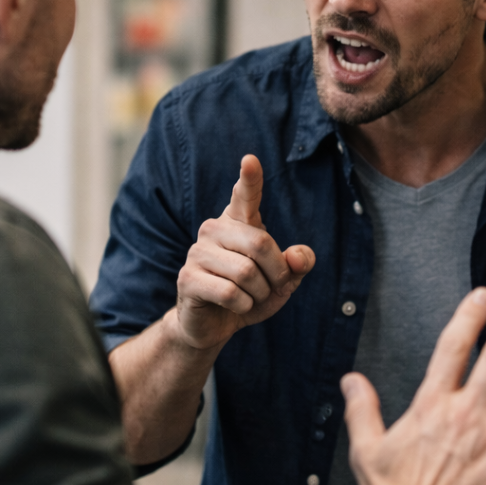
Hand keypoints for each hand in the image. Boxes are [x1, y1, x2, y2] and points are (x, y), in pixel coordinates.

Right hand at [173, 154, 314, 349]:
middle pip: (261, 244)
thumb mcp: (283, 281)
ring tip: (250, 297)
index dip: (250, 179)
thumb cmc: (250, 294)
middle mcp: (214, 229)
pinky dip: (243, 306)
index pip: (245, 195)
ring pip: (246, 273)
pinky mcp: (187, 278)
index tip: (250, 160)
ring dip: (259, 293)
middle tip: (273, 287)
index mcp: (238, 222)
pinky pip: (230, 293)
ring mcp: (197, 252)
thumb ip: (297, 265)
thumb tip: (298, 258)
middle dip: (277, 273)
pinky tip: (235, 306)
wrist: (215, 324)